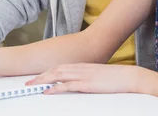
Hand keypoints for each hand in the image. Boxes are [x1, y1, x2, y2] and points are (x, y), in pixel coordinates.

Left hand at [25, 63, 140, 94]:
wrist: (129, 77)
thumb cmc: (116, 78)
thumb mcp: (98, 75)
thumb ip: (87, 76)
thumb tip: (80, 82)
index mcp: (82, 66)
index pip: (60, 67)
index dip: (47, 71)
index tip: (37, 76)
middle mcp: (80, 68)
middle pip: (55, 70)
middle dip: (40, 75)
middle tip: (28, 82)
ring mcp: (83, 75)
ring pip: (57, 75)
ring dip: (43, 80)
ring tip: (32, 85)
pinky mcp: (87, 84)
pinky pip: (67, 85)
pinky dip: (55, 88)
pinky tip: (48, 91)